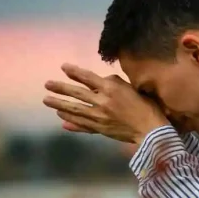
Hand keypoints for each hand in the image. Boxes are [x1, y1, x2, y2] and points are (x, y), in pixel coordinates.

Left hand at [43, 63, 169, 143]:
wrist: (151, 130)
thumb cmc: (147, 107)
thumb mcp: (133, 89)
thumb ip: (116, 84)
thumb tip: (100, 82)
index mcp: (111, 88)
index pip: (88, 77)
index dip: (74, 72)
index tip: (63, 67)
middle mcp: (102, 101)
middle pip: (76, 93)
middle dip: (60, 88)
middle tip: (47, 84)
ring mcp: (99, 116)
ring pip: (75, 109)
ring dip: (59, 104)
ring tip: (47, 101)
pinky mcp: (100, 129)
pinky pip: (82, 124)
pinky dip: (71, 121)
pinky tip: (62, 119)